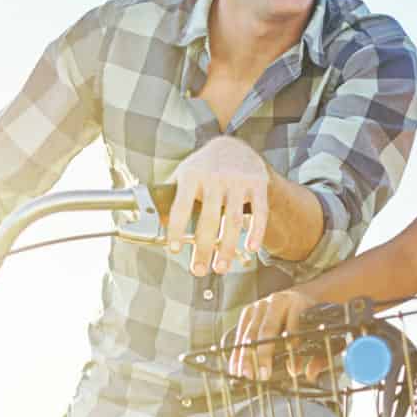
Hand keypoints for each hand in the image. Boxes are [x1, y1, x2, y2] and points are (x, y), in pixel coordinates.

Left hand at [166, 136, 269, 275]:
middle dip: (203, 248)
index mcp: (192, 175)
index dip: (176, 230)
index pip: (181, 207)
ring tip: (220, 267)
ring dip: (227, 247)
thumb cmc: (203, 167)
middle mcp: (214, 177)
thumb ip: (172, 197)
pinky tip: (251, 248)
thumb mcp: (184, 175)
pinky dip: (256, 231)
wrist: (234, 146)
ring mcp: (238, 180)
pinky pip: (259, 211)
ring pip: (233, 219)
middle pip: (208, 219)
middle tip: (198, 270)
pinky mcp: (258, 184)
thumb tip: (157, 223)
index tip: (174, 250)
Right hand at [226, 284, 317, 382]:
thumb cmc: (306, 318)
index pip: (293, 327)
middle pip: (267, 329)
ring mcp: (260, 304)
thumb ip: (309, 351)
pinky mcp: (248, 310)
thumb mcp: (313, 330)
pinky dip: (237, 351)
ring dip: (246, 355)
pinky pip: (241, 332)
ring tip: (245, 374)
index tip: (292, 370)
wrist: (297, 295)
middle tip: (261, 375)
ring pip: (251, 332)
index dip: (292, 348)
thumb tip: (294, 371)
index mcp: (297, 303)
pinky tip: (235, 367)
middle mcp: (276, 301)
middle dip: (263, 354)